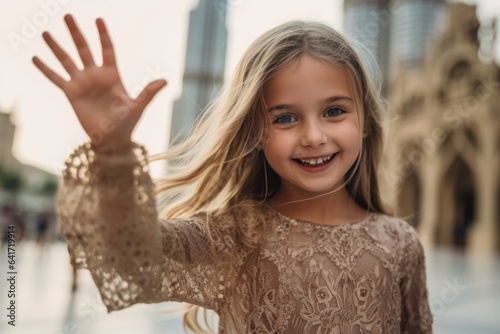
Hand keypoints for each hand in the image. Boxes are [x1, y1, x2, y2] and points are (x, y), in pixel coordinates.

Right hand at [32, 14, 166, 150]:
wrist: (111, 140)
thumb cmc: (127, 124)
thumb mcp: (138, 106)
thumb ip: (148, 92)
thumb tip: (165, 81)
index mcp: (112, 76)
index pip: (107, 50)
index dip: (103, 35)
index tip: (98, 19)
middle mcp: (95, 76)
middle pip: (84, 49)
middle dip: (76, 33)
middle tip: (68, 16)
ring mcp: (82, 83)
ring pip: (67, 61)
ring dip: (56, 47)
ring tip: (45, 33)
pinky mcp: (71, 94)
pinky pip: (56, 79)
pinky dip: (46, 69)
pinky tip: (35, 58)